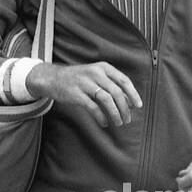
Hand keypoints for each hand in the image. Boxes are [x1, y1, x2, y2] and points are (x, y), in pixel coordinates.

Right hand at [27, 62, 142, 129]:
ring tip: (118, 123)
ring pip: (107, 100)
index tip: (138, 106)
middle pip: (117, 92)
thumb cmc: (80, 79)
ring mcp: (85, 83)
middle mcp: (96, 73)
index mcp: (104, 67)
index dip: (133, 94)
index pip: (124, 80)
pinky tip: (104, 123)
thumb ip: (112, 86)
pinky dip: (101, 117)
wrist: (53, 78)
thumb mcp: (97, 76)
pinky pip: (93, 107)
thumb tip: (130, 101)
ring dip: (115, 113)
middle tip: (128, 119)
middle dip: (125, 108)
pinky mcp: (76, 94)